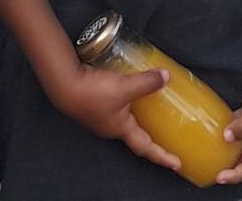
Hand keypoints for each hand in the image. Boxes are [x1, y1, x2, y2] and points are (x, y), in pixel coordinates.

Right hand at [50, 61, 183, 173]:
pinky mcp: (96, 104)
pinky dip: (129, 102)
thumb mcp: (125, 87)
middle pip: (136, 137)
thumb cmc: (93, 93)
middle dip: (152, 139)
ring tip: (155, 111)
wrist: (64, 84)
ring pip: (127, 121)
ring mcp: (103, 117)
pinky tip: (132, 91)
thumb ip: (147, 82)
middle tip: (168, 138)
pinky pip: (118, 107)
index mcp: (121, 129)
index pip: (146, 148)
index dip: (162, 156)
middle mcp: (112, 127)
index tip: (177, 164)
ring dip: (141, 118)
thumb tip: (166, 77)